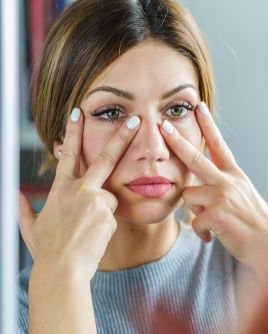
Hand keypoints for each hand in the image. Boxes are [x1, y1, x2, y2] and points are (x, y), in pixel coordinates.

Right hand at [18, 108, 140, 280]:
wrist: (62, 270)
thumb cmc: (47, 250)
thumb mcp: (31, 227)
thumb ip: (24, 207)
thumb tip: (16, 194)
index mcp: (60, 189)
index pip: (68, 154)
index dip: (73, 132)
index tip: (79, 112)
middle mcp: (79, 190)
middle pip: (105, 158)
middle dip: (121, 137)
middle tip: (135, 119)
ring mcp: (96, 201)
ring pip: (110, 197)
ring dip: (102, 210)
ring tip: (86, 230)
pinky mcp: (109, 214)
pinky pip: (113, 215)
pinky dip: (106, 224)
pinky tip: (94, 236)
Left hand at [160, 102, 267, 276]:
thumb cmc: (254, 221)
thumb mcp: (243, 195)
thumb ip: (222, 184)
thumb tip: (195, 185)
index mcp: (235, 175)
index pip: (219, 145)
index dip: (208, 125)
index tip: (199, 107)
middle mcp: (229, 181)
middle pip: (196, 158)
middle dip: (177, 142)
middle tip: (163, 127)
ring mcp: (223, 197)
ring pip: (188, 195)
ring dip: (195, 210)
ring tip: (213, 221)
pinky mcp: (217, 216)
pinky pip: (194, 221)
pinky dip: (201, 232)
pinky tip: (213, 236)